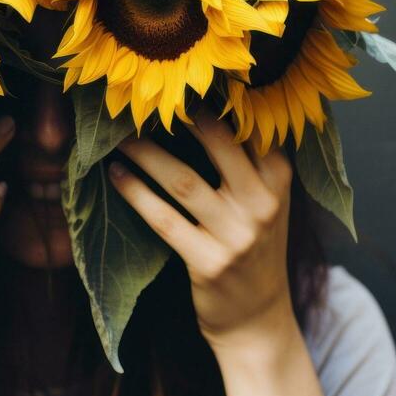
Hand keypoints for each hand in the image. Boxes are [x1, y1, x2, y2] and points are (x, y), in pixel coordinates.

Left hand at [108, 109, 295, 357]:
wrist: (258, 320)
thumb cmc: (253, 248)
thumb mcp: (268, 202)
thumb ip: (248, 160)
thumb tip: (203, 104)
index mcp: (280, 179)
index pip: (249, 126)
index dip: (214, 98)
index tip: (179, 76)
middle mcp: (264, 203)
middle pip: (217, 142)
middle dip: (177, 114)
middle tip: (141, 95)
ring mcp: (237, 235)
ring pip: (182, 179)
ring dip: (144, 153)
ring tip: (116, 136)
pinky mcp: (208, 262)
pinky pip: (163, 219)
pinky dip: (135, 193)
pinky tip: (115, 176)